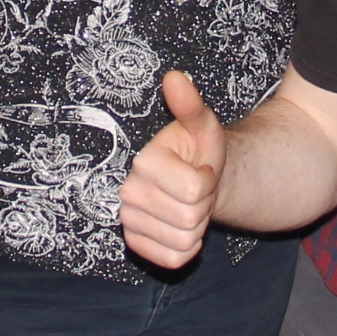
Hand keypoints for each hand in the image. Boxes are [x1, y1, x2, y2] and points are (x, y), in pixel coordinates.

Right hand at [122, 70, 226, 267]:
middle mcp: (128, 192)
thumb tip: (175, 77)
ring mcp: (129, 221)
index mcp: (144, 162)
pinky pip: (174, 259)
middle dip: (204, 206)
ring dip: (196, 227)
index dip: (208, 182)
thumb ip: (191, 105)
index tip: (201, 169)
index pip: (193, 190)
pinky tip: (184, 227)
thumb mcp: (202, 125)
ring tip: (190, 206)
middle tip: (197, 190)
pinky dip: (188, 248)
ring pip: (183, 240)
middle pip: (189, 218)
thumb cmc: (199, 152)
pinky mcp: (135, 245)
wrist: (193, 180)